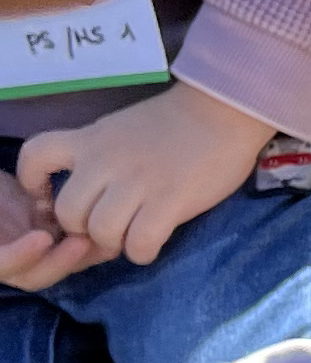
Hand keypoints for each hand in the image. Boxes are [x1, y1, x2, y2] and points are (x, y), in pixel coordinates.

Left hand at [6, 83, 273, 273]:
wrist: (223, 110)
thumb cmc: (177, 121)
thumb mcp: (122, 129)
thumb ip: (103, 157)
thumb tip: (98, 198)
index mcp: (91, 139)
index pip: (34, 156)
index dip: (35, 183)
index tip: (52, 194)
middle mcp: (105, 160)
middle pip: (68, 212)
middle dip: (84, 229)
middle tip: (108, 226)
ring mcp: (137, 181)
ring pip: (101, 232)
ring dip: (115, 243)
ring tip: (132, 235)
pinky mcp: (169, 201)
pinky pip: (139, 244)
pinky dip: (142, 252)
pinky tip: (154, 242)